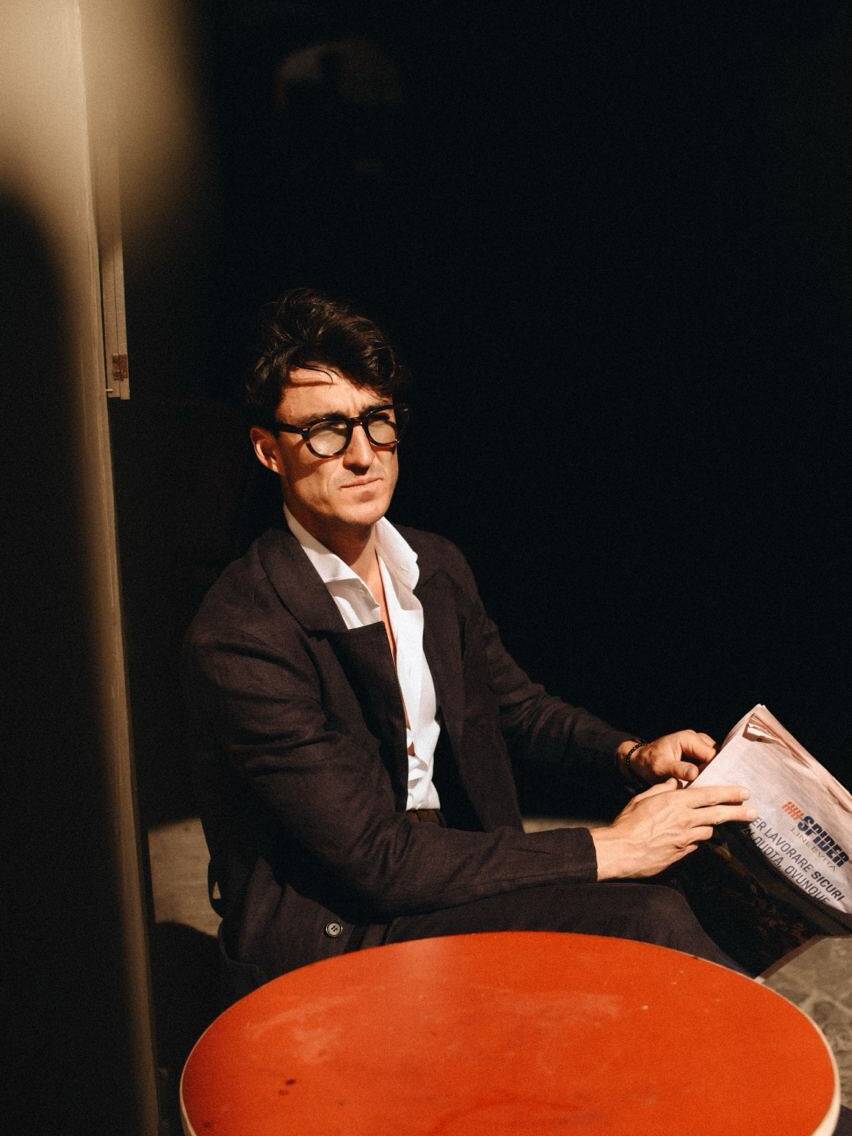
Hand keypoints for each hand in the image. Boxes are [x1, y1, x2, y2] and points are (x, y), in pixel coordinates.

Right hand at [591, 778, 755, 879]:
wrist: (621, 850)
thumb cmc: (628, 822)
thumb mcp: (642, 798)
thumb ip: (661, 790)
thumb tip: (674, 784)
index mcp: (676, 802)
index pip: (710, 795)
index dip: (730, 793)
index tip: (744, 792)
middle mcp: (686, 819)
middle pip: (719, 814)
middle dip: (738, 812)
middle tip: (753, 812)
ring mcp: (686, 839)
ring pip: (708, 830)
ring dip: (710, 826)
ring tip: (710, 823)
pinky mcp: (682, 853)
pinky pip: (695, 844)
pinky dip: (695, 839)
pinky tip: (687, 838)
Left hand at [618, 729, 716, 785]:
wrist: (642, 761)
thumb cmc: (650, 763)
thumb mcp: (661, 767)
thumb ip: (678, 769)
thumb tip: (695, 773)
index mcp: (689, 738)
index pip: (712, 754)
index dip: (717, 770)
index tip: (717, 785)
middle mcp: (697, 739)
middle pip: (717, 756)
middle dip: (718, 771)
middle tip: (718, 788)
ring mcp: (699, 746)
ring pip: (716, 760)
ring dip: (715, 772)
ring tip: (713, 787)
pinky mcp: (699, 754)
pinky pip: (710, 763)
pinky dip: (710, 772)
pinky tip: (709, 784)